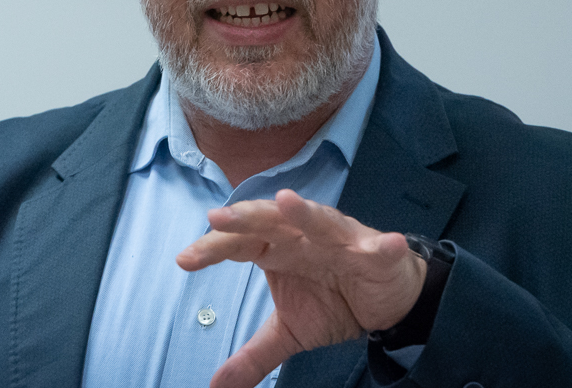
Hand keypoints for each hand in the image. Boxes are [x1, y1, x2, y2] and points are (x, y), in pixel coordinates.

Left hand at [176, 189, 426, 387]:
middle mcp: (305, 237)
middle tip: (218, 218)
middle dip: (246, 218)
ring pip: (320, 222)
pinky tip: (386, 243)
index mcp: (278, 250)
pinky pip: (380, 248)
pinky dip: (383, 245)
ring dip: (305, 212)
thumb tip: (217, 387)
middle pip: (270, 222)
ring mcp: (342, 240)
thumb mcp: (289, 333)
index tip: (184, 260)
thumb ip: (253, 355)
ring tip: (287, 201)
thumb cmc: (335, 303)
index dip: (214, 248)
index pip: (240, 243)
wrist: (387, 304)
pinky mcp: (378, 254)